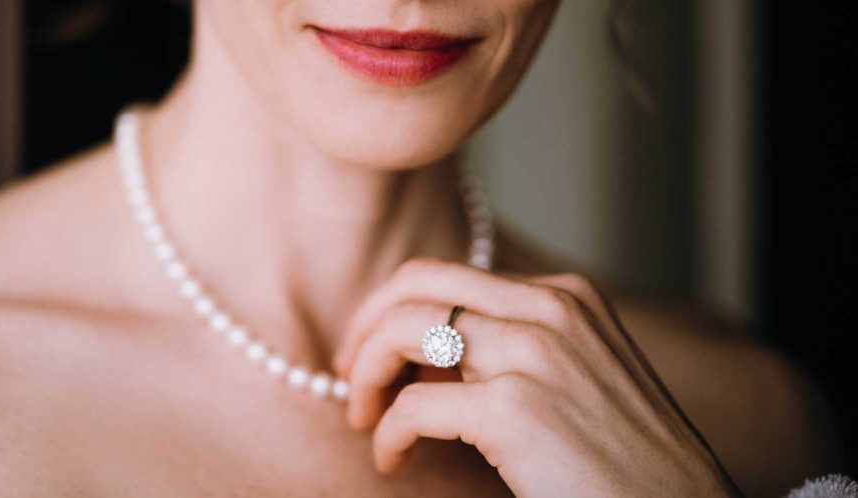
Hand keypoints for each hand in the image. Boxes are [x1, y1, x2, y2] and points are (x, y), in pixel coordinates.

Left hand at [333, 257, 741, 496]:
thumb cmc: (623, 464)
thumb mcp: (572, 380)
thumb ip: (507, 352)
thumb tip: (421, 358)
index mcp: (565, 297)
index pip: (447, 277)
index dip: (392, 312)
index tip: (370, 355)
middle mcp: (551, 310)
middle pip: (416, 284)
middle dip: (365, 326)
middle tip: (348, 376)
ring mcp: (535, 354)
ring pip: (402, 330)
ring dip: (366, 374)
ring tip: (364, 419)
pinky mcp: (515, 410)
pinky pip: (412, 407)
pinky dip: (388, 435)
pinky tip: (394, 461)